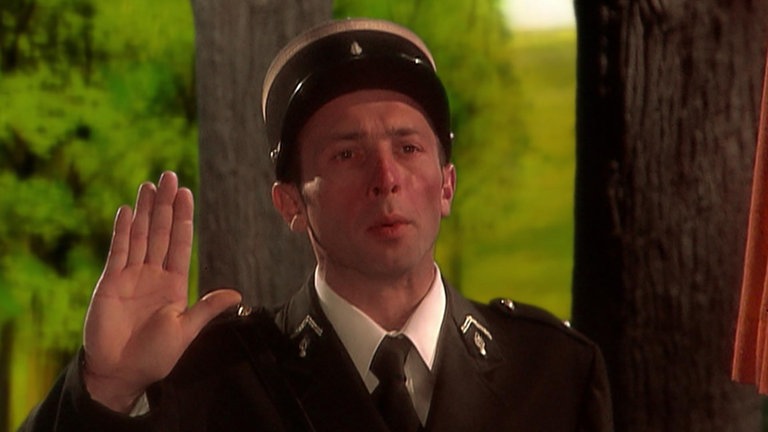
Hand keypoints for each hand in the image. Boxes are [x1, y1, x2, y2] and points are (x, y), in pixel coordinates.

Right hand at [82, 171, 241, 411]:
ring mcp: (131, 276)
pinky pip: (118, 252)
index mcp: (174, 283)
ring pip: (140, 236)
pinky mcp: (110, 283)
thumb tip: (237, 294)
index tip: (186, 194)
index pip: (180, 243)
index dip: (183, 218)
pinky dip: (123, 231)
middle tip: (170, 176)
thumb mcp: (186, 330)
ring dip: (145, 210)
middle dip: (165, 204)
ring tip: (149, 185)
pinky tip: (128, 211)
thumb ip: (207, 308)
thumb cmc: (155, 355)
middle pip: (161, 232)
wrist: (121, 372)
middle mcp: (153, 274)